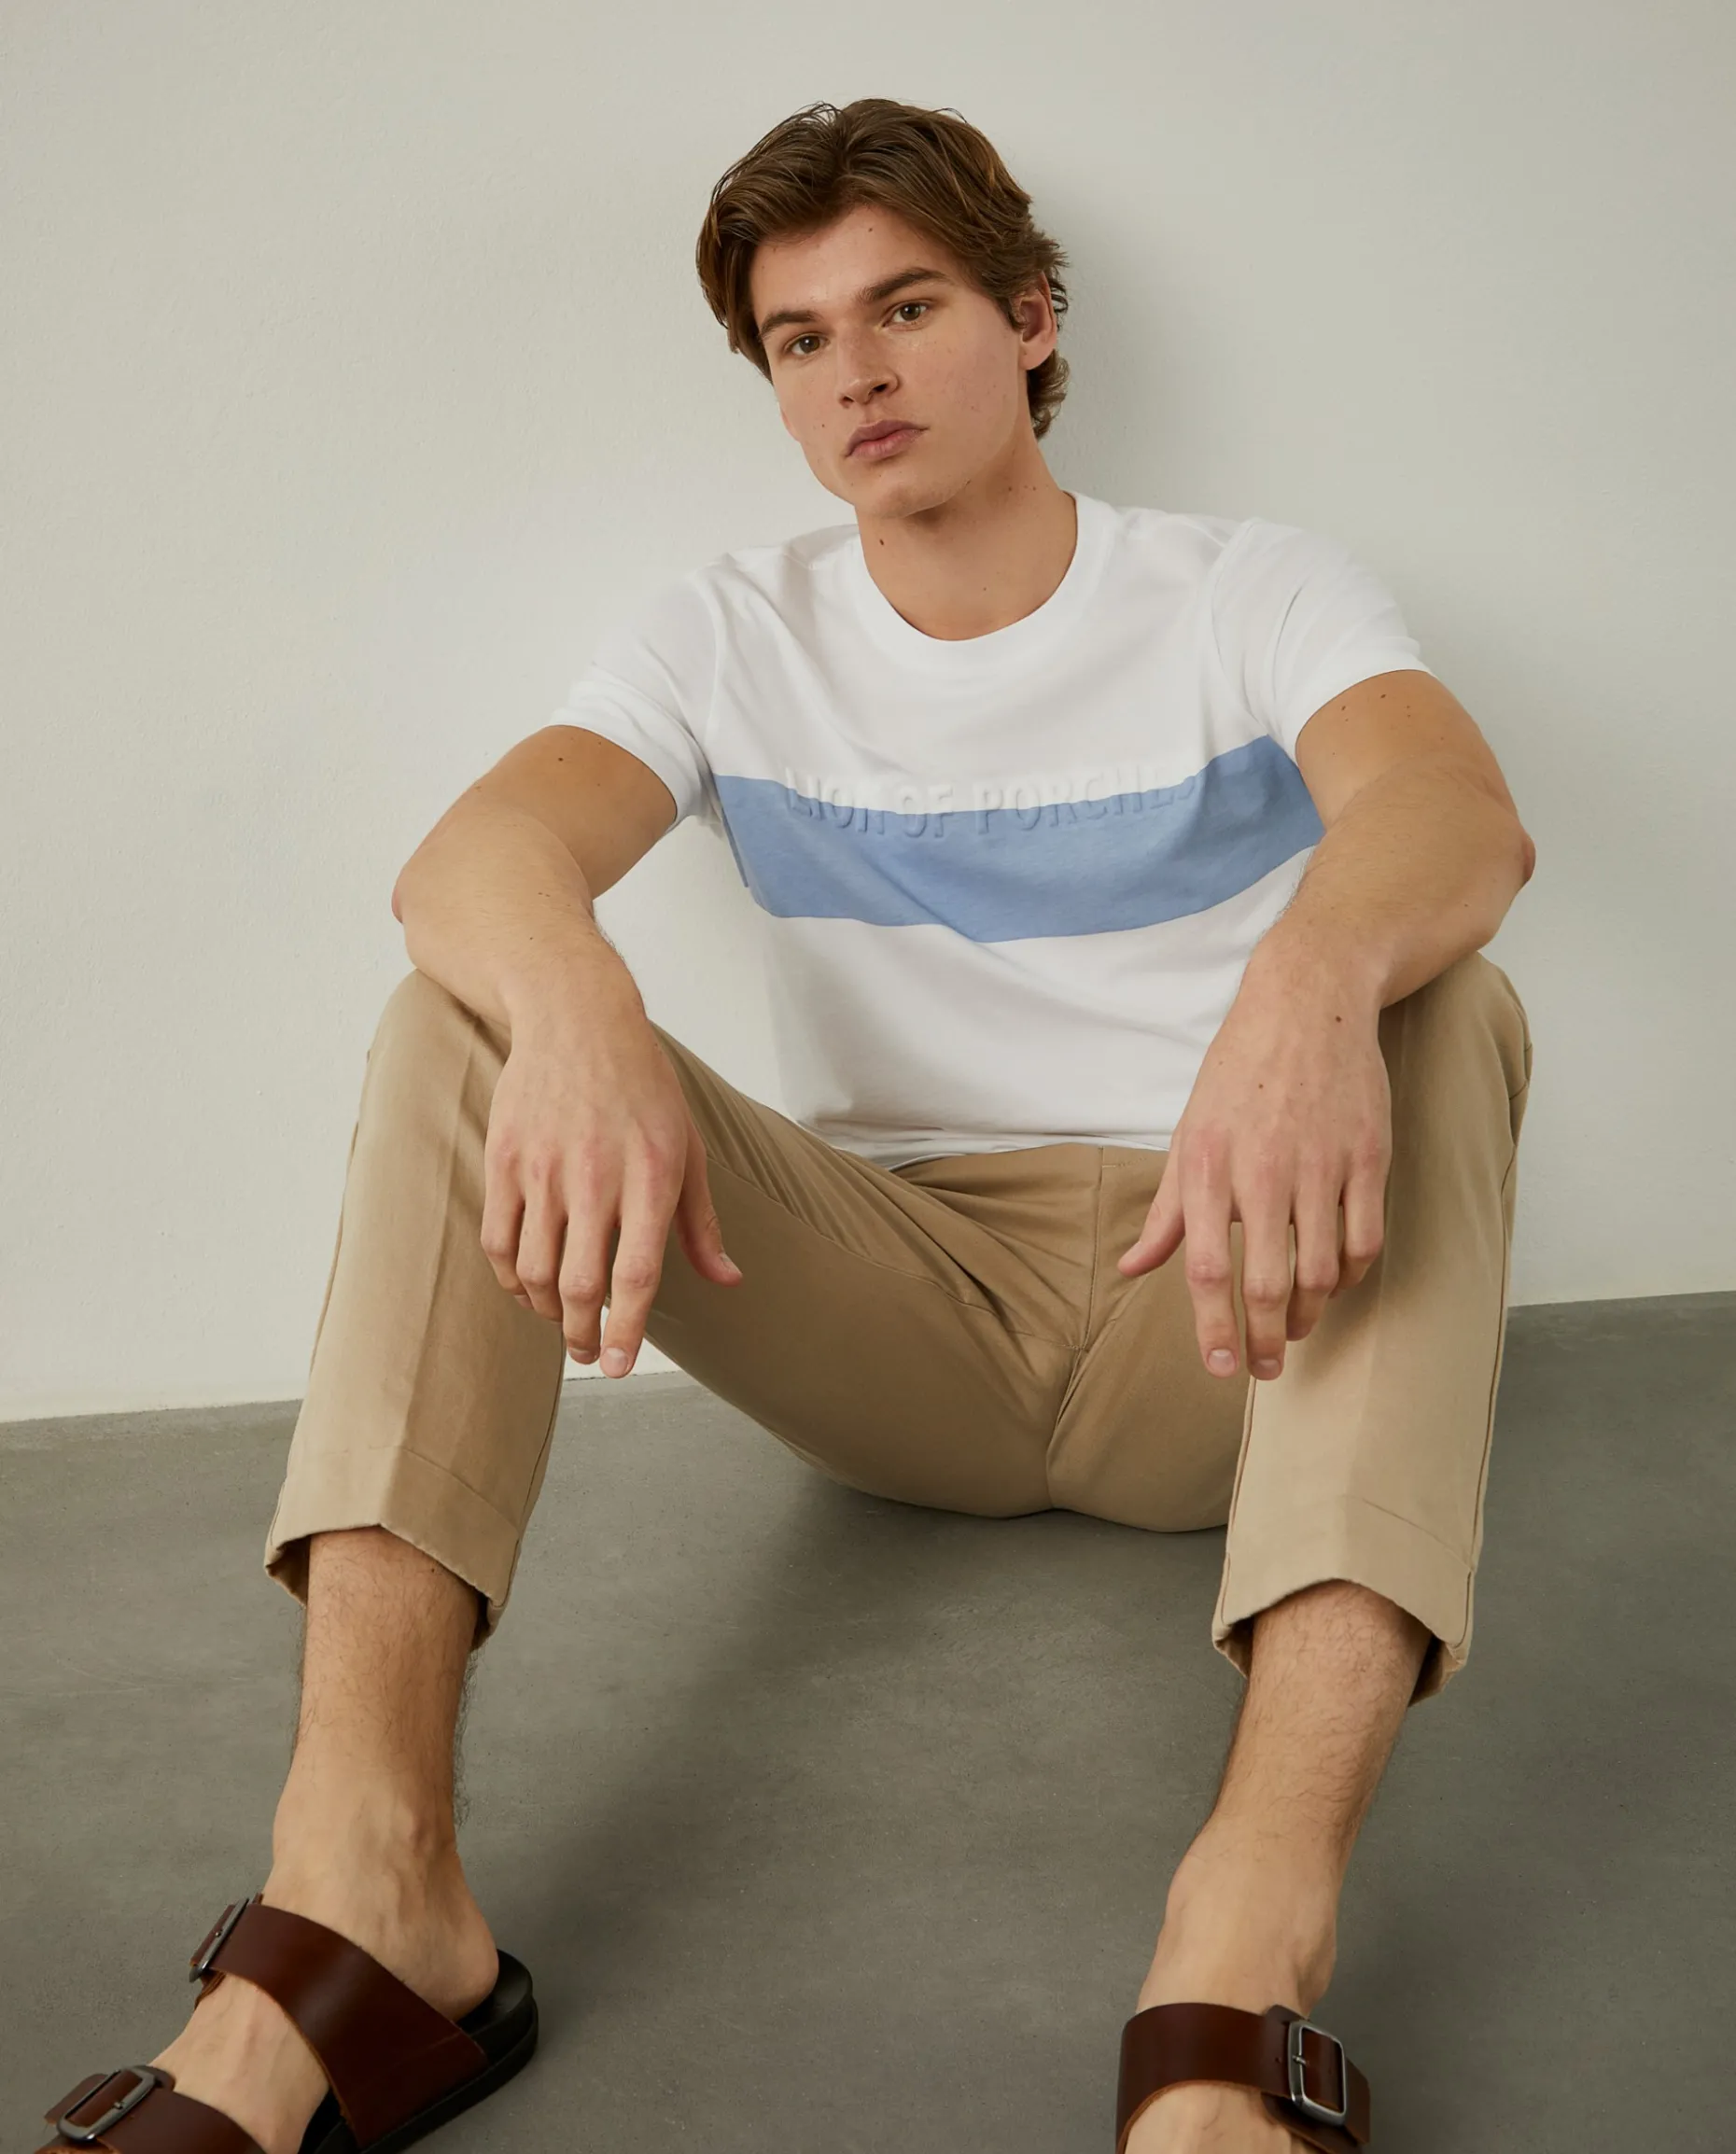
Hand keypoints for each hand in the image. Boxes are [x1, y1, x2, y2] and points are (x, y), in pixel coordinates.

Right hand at [479, 1002, 741, 1375]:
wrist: (577, 1019)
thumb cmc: (643, 1086)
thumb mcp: (688, 1148)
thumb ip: (701, 1222)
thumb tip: (726, 1280)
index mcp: (650, 1179)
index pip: (635, 1277)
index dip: (627, 1332)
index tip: (621, 1367)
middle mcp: (596, 1179)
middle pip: (579, 1285)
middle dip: (583, 1336)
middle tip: (591, 1355)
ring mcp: (544, 1170)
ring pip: (533, 1271)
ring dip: (545, 1311)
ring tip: (561, 1320)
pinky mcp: (505, 1159)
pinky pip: (499, 1239)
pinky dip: (510, 1277)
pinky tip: (526, 1286)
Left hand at [1116, 962, 1391, 1381]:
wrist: (1307, 1004)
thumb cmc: (1239, 1074)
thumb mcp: (1189, 1135)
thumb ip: (1166, 1210)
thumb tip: (1132, 1268)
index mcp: (1208, 1166)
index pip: (1205, 1267)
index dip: (1213, 1326)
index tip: (1222, 1367)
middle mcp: (1262, 1170)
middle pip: (1268, 1282)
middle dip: (1265, 1340)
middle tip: (1264, 1369)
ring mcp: (1320, 1165)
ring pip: (1322, 1270)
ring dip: (1308, 1313)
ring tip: (1294, 1329)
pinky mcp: (1367, 1157)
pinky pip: (1365, 1239)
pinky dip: (1352, 1275)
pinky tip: (1335, 1284)